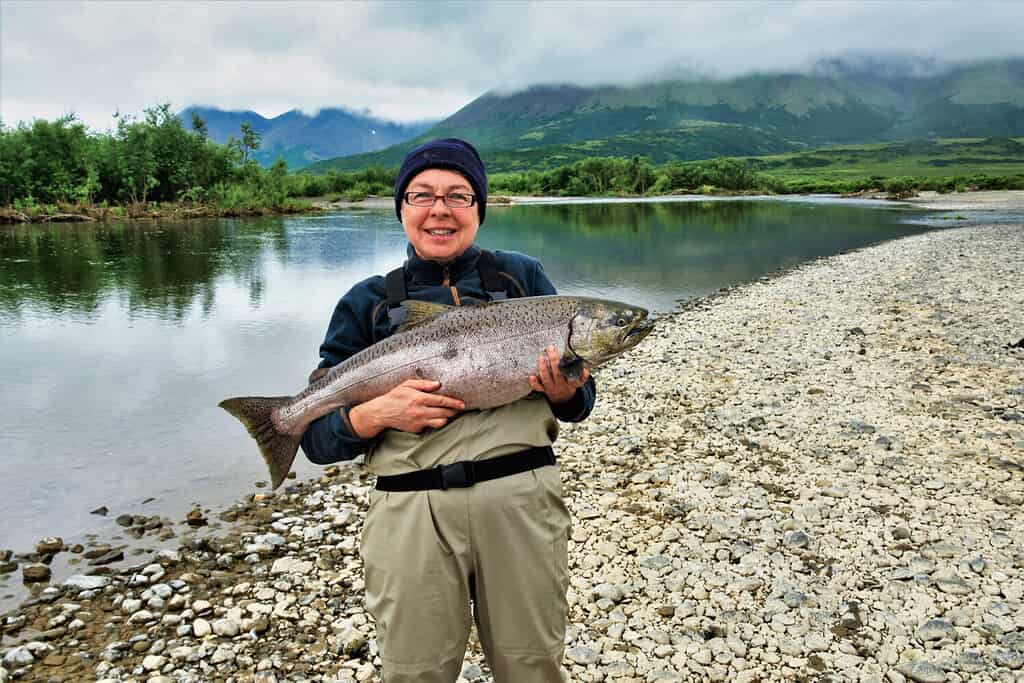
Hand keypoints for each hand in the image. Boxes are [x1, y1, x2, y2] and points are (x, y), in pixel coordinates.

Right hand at [348, 379, 464, 437]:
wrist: (382, 412)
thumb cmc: (395, 396)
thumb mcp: (408, 385)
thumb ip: (424, 384)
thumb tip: (438, 384)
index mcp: (419, 398)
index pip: (442, 401)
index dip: (454, 403)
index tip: (462, 404)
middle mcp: (420, 411)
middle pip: (444, 413)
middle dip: (454, 411)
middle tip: (458, 408)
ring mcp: (419, 422)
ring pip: (440, 422)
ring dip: (446, 418)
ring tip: (447, 413)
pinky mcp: (417, 429)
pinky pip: (430, 426)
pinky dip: (434, 422)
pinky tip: (433, 417)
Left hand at [528, 345, 589, 404]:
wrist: (562, 399)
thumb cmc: (568, 384)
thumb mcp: (575, 380)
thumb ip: (579, 373)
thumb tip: (583, 363)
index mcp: (571, 384)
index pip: (578, 380)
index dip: (582, 376)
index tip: (585, 370)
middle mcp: (561, 386)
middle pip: (558, 374)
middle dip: (554, 360)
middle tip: (550, 349)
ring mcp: (552, 388)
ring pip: (547, 379)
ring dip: (543, 368)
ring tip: (541, 357)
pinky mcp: (544, 390)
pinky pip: (538, 387)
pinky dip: (534, 382)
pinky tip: (531, 376)